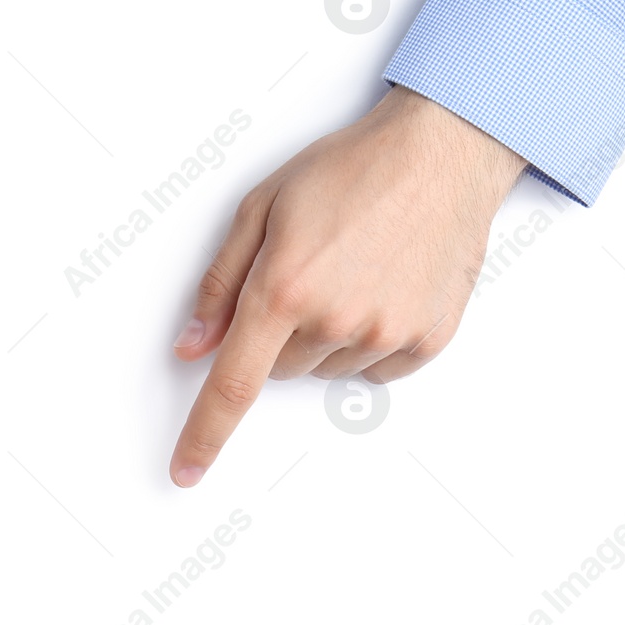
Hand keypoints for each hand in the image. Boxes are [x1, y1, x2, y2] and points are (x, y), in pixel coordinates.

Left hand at [169, 87, 525, 486]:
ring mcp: (385, 333)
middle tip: (303, 273)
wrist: (439, 153)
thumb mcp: (262, 207)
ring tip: (349, 269)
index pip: (232, 384)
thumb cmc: (350, 169)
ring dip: (325, 334)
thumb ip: (221, 282)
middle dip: (277, 332)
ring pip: (326, 368)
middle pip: (279, 369)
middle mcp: (335, 319)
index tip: (185, 470)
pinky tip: (381, 287)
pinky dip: (370, 340)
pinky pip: (377, 369)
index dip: (204, 434)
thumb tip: (193, 344)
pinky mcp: (427, 339)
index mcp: (284, 286)